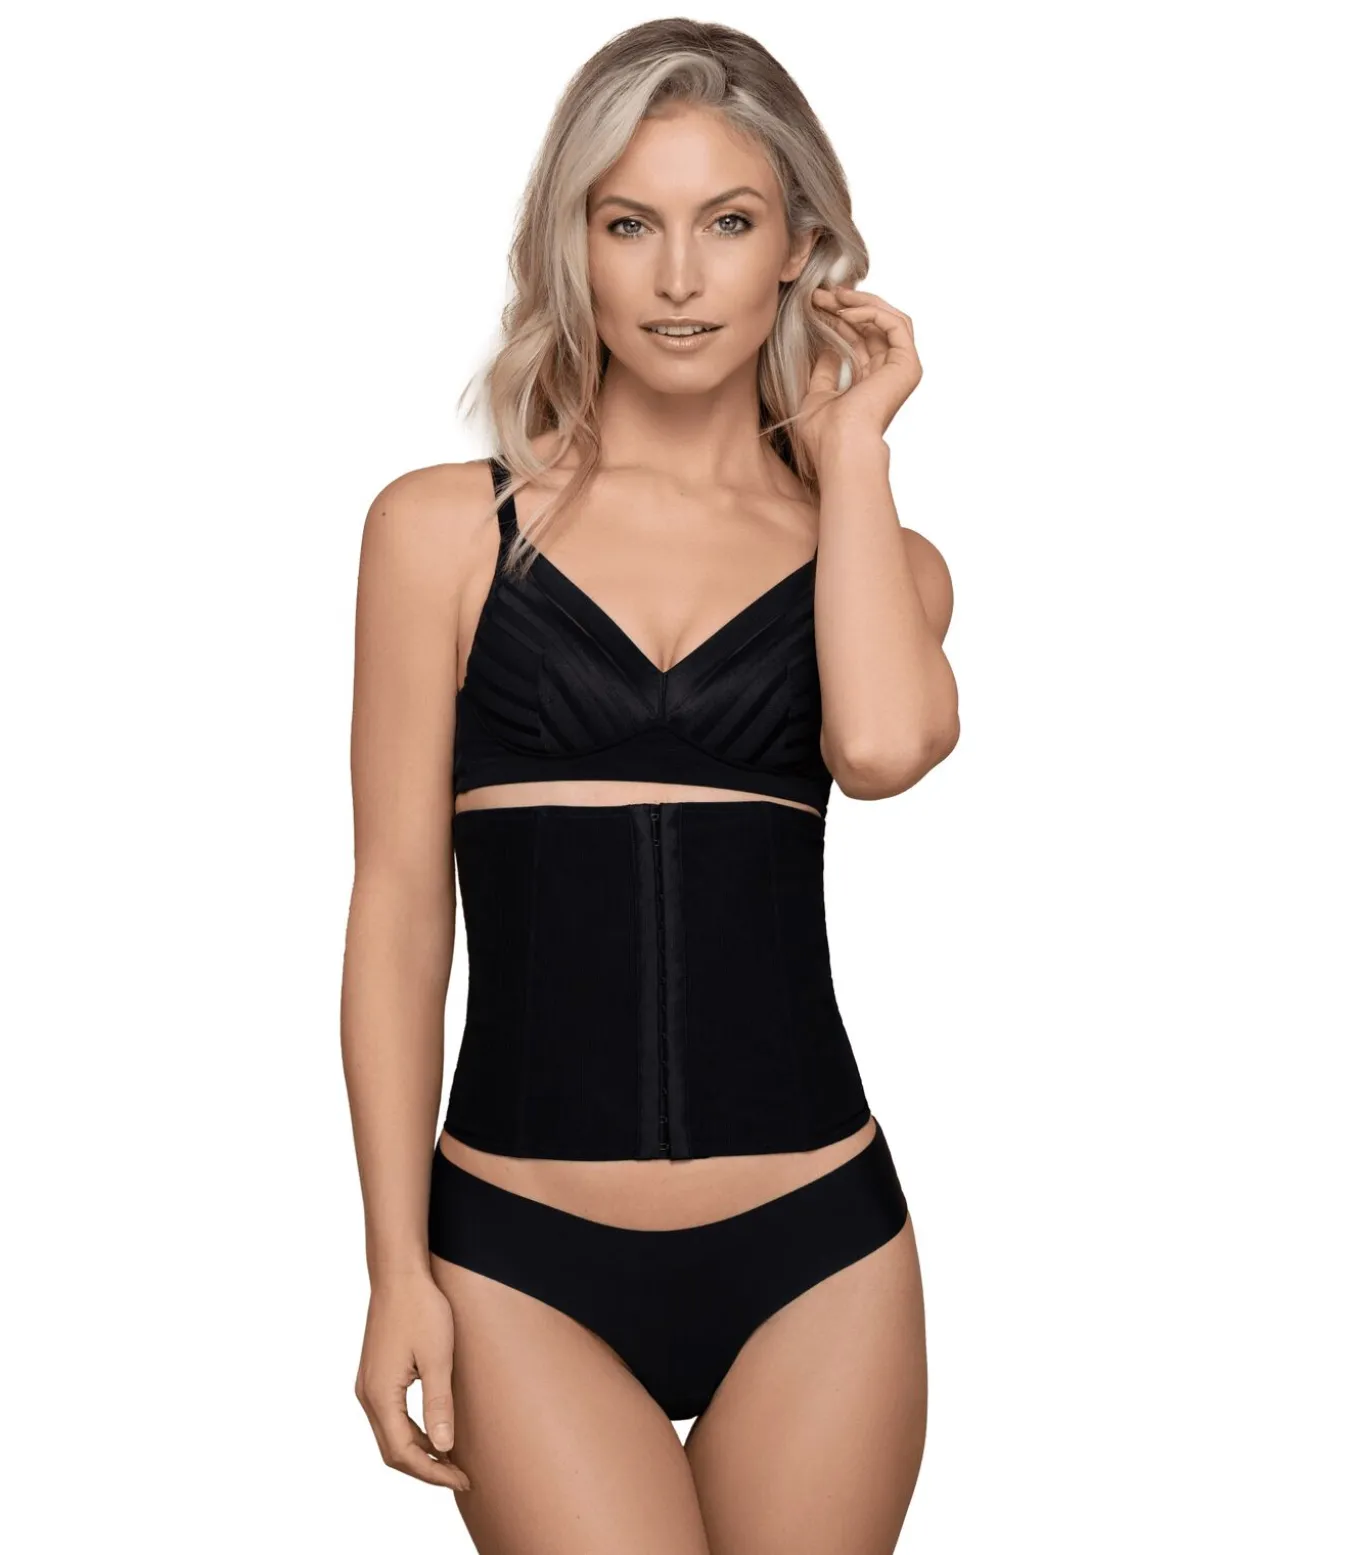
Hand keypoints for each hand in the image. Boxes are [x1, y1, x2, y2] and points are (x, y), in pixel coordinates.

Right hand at [355, 1273, 472, 1493]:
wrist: (398, 1275)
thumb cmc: (421, 1310)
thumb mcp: (438, 1357)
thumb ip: (439, 1404)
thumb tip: (443, 1449)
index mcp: (380, 1395)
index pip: (403, 1453)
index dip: (432, 1472)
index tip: (461, 1479)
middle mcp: (367, 1395)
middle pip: (392, 1451)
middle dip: (426, 1469)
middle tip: (460, 1476)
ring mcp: (368, 1386)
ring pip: (389, 1437)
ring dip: (418, 1453)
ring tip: (451, 1461)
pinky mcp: (375, 1377)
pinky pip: (390, 1418)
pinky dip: (411, 1433)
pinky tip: (434, 1433)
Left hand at [797, 284, 922, 471]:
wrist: (841, 446)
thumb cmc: (826, 434)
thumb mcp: (817, 396)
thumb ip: (825, 372)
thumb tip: (827, 347)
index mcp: (869, 385)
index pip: (859, 341)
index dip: (838, 319)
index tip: (816, 305)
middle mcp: (888, 376)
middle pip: (873, 328)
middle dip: (846, 307)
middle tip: (821, 294)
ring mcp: (901, 370)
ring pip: (889, 320)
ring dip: (860, 304)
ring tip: (833, 297)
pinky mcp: (908, 365)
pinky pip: (896, 324)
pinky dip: (872, 312)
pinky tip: (846, 313)